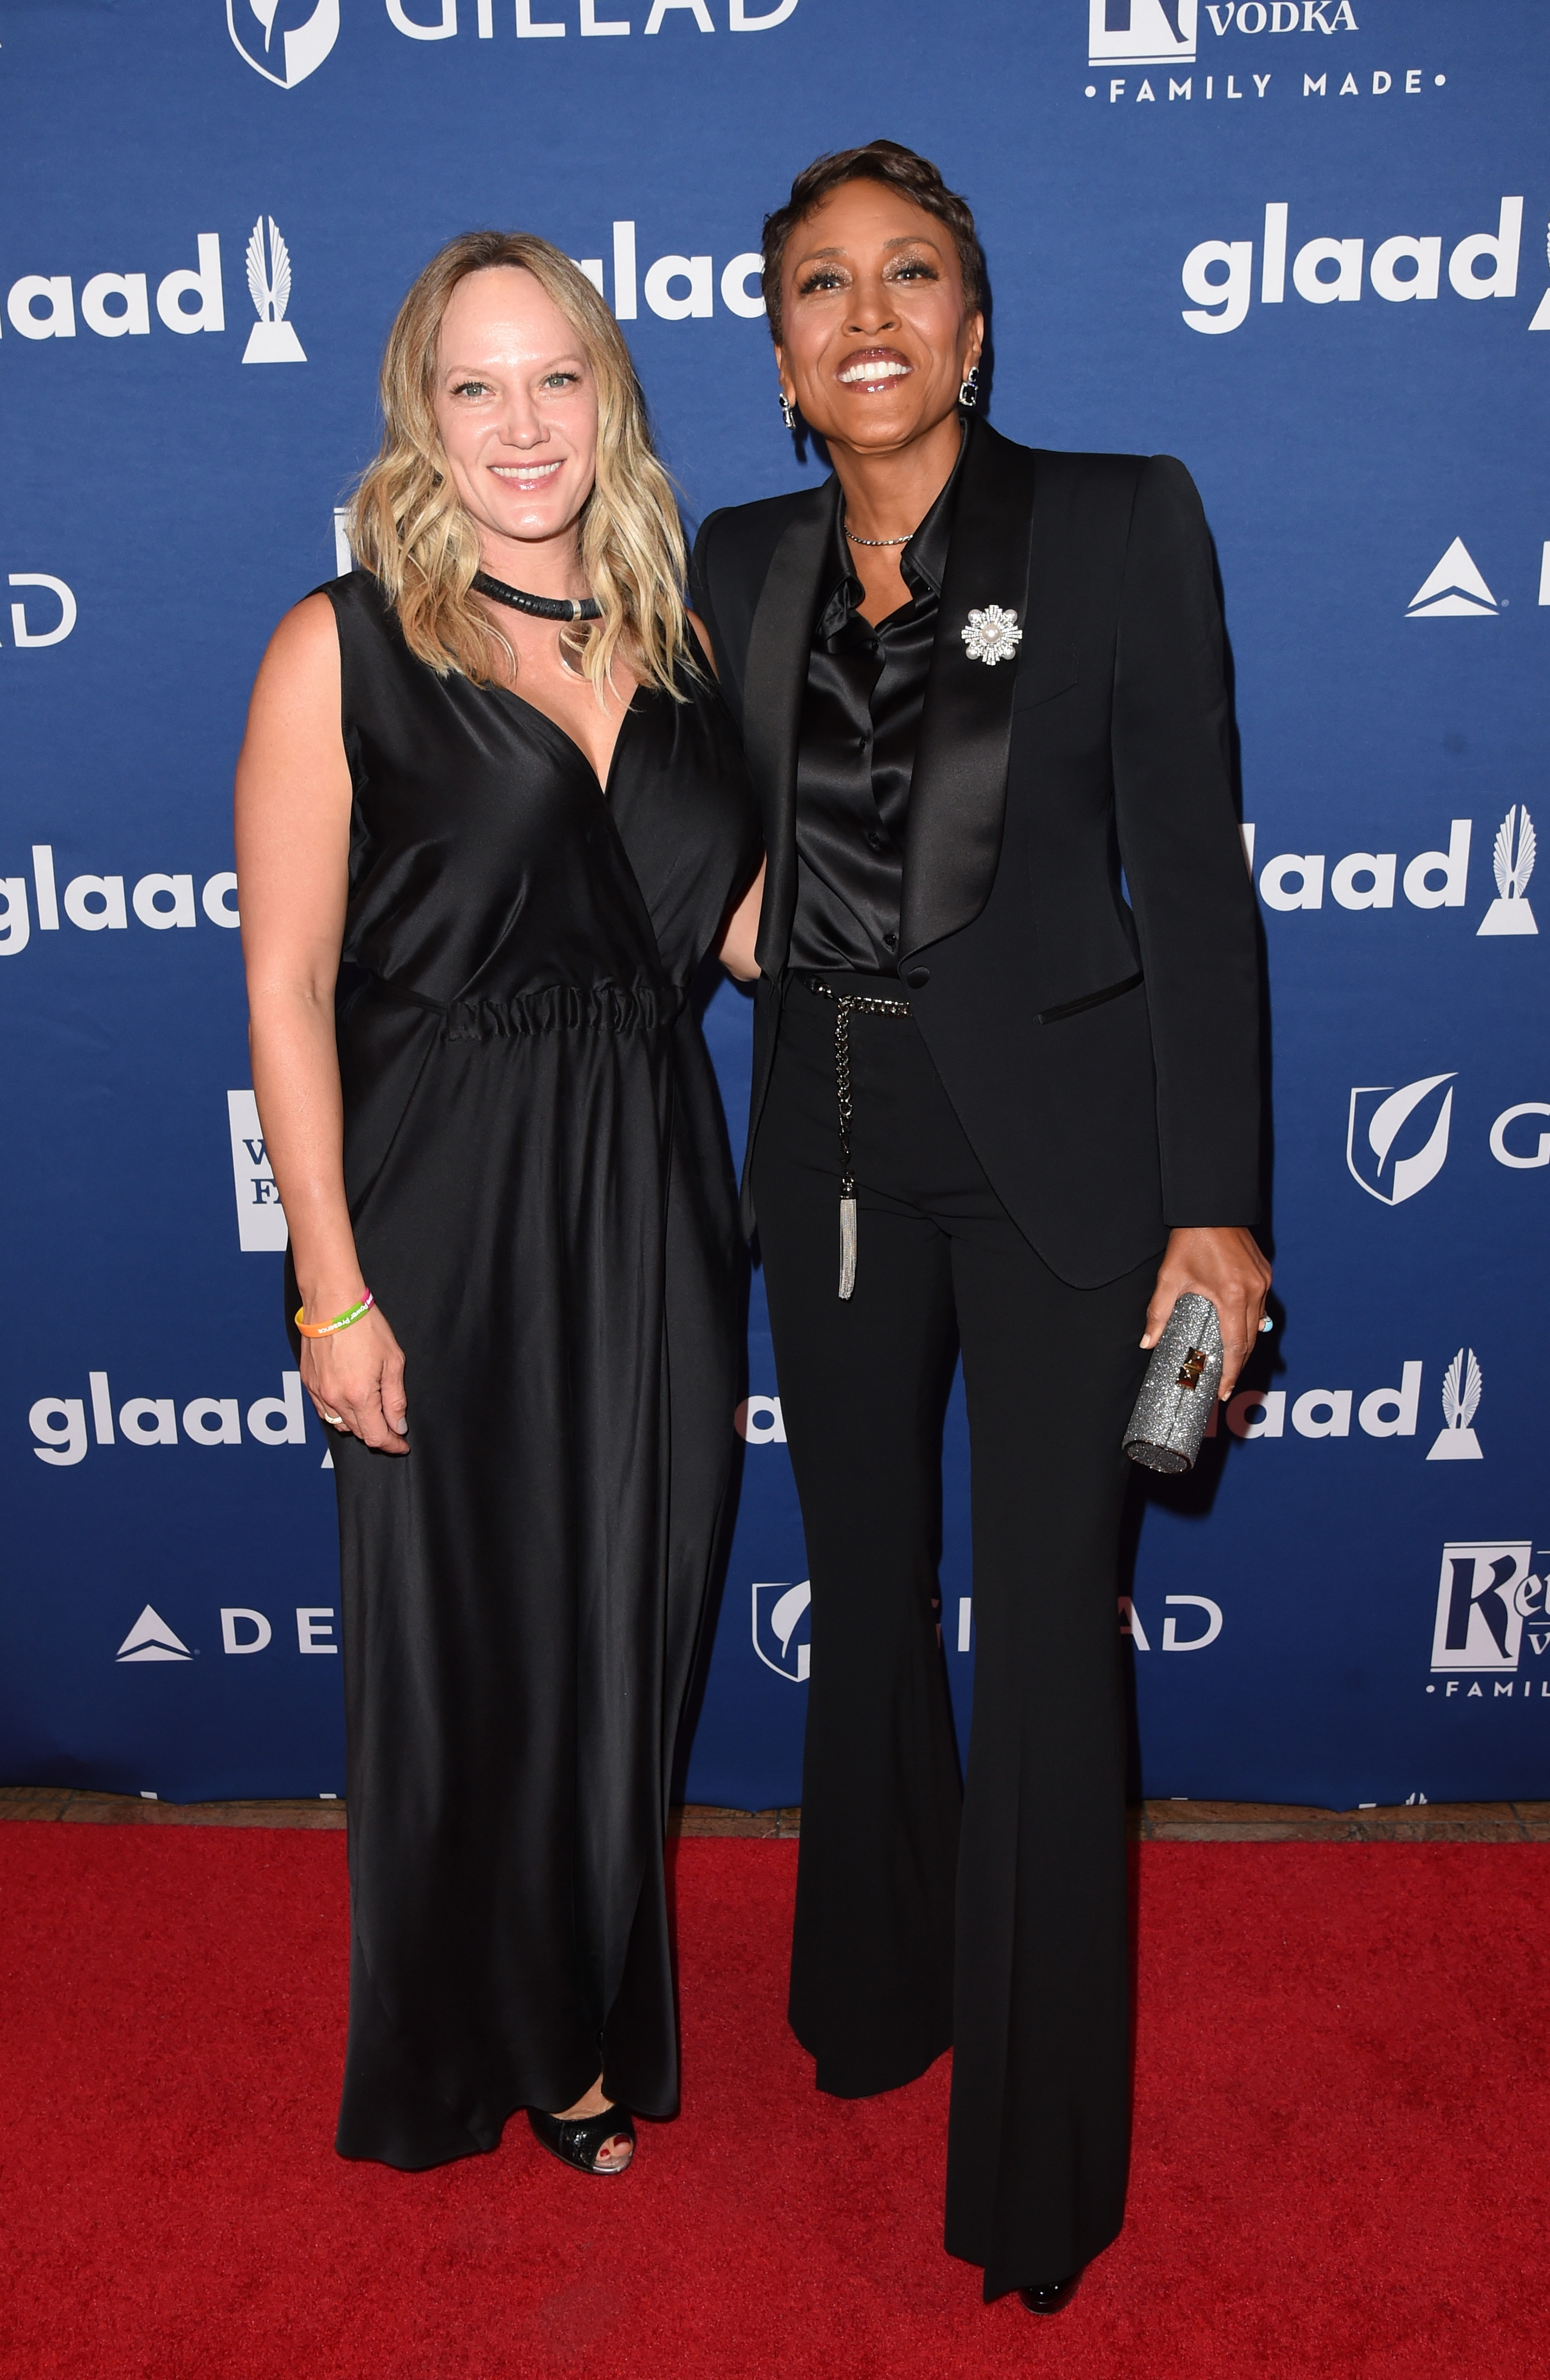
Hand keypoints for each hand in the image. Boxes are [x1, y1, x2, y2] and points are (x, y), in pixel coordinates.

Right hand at [299, 1306, 408, 1452]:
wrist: (333, 1303)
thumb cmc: (364, 1326)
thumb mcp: (392, 1361)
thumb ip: (395, 1398)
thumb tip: (398, 1425)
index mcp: (359, 1395)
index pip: (376, 1436)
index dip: (392, 1445)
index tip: (401, 1445)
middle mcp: (335, 1399)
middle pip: (359, 1433)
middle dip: (378, 1434)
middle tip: (393, 1428)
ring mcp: (319, 1392)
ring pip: (340, 1425)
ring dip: (358, 1425)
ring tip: (373, 1414)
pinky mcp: (308, 1383)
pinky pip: (324, 1411)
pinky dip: (339, 1414)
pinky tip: (350, 1404)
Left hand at [1142, 1227, 1271, 1401]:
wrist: (1211, 1207)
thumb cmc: (1190, 1239)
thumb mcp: (1170, 1278)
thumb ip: (1158, 1313)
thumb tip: (1147, 1342)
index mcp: (1231, 1296)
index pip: (1236, 1346)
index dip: (1231, 1372)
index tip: (1224, 1390)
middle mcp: (1253, 1291)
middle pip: (1250, 1340)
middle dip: (1238, 1364)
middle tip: (1225, 1383)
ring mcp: (1262, 1282)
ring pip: (1258, 1324)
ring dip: (1245, 1344)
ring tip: (1230, 1360)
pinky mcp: (1264, 1274)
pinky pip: (1260, 1306)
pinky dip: (1250, 1322)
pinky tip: (1236, 1328)